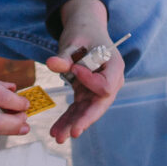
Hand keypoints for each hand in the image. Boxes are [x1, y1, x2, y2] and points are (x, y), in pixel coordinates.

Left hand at [46, 0, 122, 143]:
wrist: (85, 28)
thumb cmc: (83, 32)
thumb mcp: (74, 40)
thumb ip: (65, 54)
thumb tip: (51, 63)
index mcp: (114, 66)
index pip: (105, 85)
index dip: (90, 81)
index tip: (74, 69)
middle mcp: (111, 81)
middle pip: (100, 105)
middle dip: (86, 119)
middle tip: (74, 132)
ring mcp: (98, 89)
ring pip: (87, 111)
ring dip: (73, 124)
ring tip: (57, 137)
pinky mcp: (86, 93)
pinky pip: (77, 108)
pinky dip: (66, 119)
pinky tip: (55, 131)